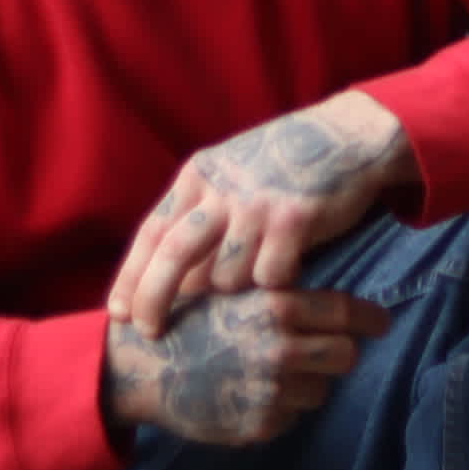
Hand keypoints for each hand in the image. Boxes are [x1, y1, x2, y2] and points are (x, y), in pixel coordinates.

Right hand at [101, 288, 391, 446]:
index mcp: (275, 306)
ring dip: (307, 383)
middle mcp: (279, 348)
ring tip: (271, 372)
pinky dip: (280, 408)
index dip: (370, 318)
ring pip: (321, 390)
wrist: (146, 366)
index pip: (343, 313)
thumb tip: (333, 300)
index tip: (382, 323)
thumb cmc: (191, 320)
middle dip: (341, 353)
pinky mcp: (259, 424)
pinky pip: (291, 416)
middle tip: (328, 351)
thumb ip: (281, 294)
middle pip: (346, 356)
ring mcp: (271, 390)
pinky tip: (250, 393)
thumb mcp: (236, 290)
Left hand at [106, 93, 414, 338]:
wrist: (348, 136)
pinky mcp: (295, 218)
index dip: (131, 276)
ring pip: (226, 277)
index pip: (152, 232)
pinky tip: (291, 269)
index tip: (119, 314)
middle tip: (150, 333)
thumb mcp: (231, 176)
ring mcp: (257, 203)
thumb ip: (201, 217)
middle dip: (155, 300)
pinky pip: (271, 279)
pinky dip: (277, 285)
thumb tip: (174, 280)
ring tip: (257, 276)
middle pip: (174, 255)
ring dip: (236, 291)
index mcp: (199, 176)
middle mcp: (222, 188)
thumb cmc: (284, 166)